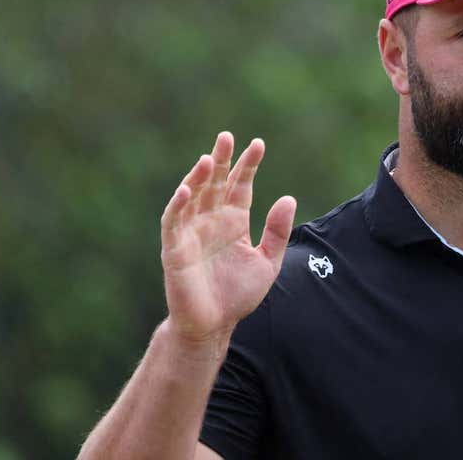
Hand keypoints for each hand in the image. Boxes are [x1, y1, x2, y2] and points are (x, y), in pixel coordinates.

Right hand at [159, 132, 296, 344]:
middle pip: (216, 184)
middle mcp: (211, 222)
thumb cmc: (238, 296)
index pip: (240, 186)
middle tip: (227, 136)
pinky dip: (179, 204)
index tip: (258, 144)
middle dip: (222, 161)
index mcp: (233, 222)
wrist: (214, 326)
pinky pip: (174, 221)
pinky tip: (188, 188)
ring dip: (200, 177)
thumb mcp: (267, 263)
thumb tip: (288, 198)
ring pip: (194, 197)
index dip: (247, 166)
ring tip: (210, 158)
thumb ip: (277, 232)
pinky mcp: (175, 249)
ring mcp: (191, 233)